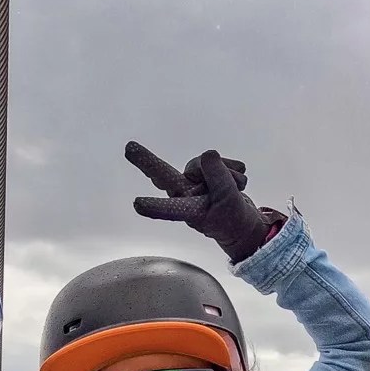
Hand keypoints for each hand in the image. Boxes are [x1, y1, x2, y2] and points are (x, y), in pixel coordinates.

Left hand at [127, 140, 279, 263]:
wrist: (241, 222)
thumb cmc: (231, 219)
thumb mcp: (229, 201)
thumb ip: (219, 178)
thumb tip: (207, 154)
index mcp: (188, 210)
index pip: (170, 207)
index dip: (155, 205)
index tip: (137, 204)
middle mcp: (184, 193)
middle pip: (163, 173)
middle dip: (146, 161)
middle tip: (128, 148)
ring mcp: (191, 181)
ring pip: (207, 162)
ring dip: (228, 174)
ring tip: (235, 190)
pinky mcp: (202, 170)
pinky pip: (220, 161)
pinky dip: (234, 171)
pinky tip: (235, 184)